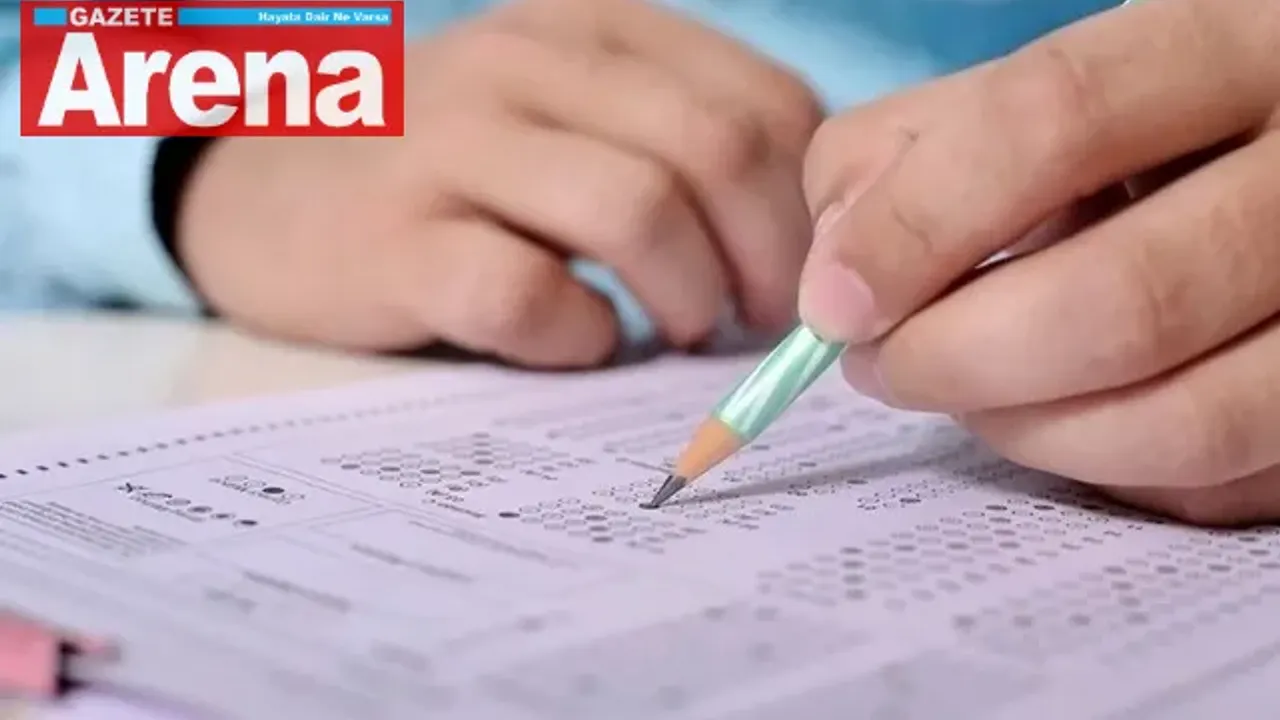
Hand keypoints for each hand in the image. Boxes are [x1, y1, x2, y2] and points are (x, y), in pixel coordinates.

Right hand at [176, 0, 819, 365]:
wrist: (269, 195)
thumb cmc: (456, 172)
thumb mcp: (571, 116)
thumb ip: (677, 144)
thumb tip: (802, 247)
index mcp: (593, 26)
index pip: (762, 99)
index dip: (806, 207)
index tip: (802, 276)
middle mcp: (524, 62)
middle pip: (714, 149)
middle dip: (768, 260)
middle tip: (755, 323)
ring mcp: (451, 145)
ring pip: (635, 211)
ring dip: (686, 296)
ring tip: (675, 331)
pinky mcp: (394, 242)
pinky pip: (528, 295)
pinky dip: (580, 339)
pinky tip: (576, 343)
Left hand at [796, 0, 1279, 525]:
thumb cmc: (1139, 137)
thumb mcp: (1039, 97)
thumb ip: (914, 148)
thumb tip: (838, 268)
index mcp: (1229, 45)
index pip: (1058, 118)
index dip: (920, 222)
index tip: (834, 304)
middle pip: (1125, 298)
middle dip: (958, 357)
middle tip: (882, 367)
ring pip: (1184, 420)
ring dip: (1026, 431)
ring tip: (964, 397)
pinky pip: (1213, 483)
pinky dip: (1103, 470)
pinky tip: (1061, 416)